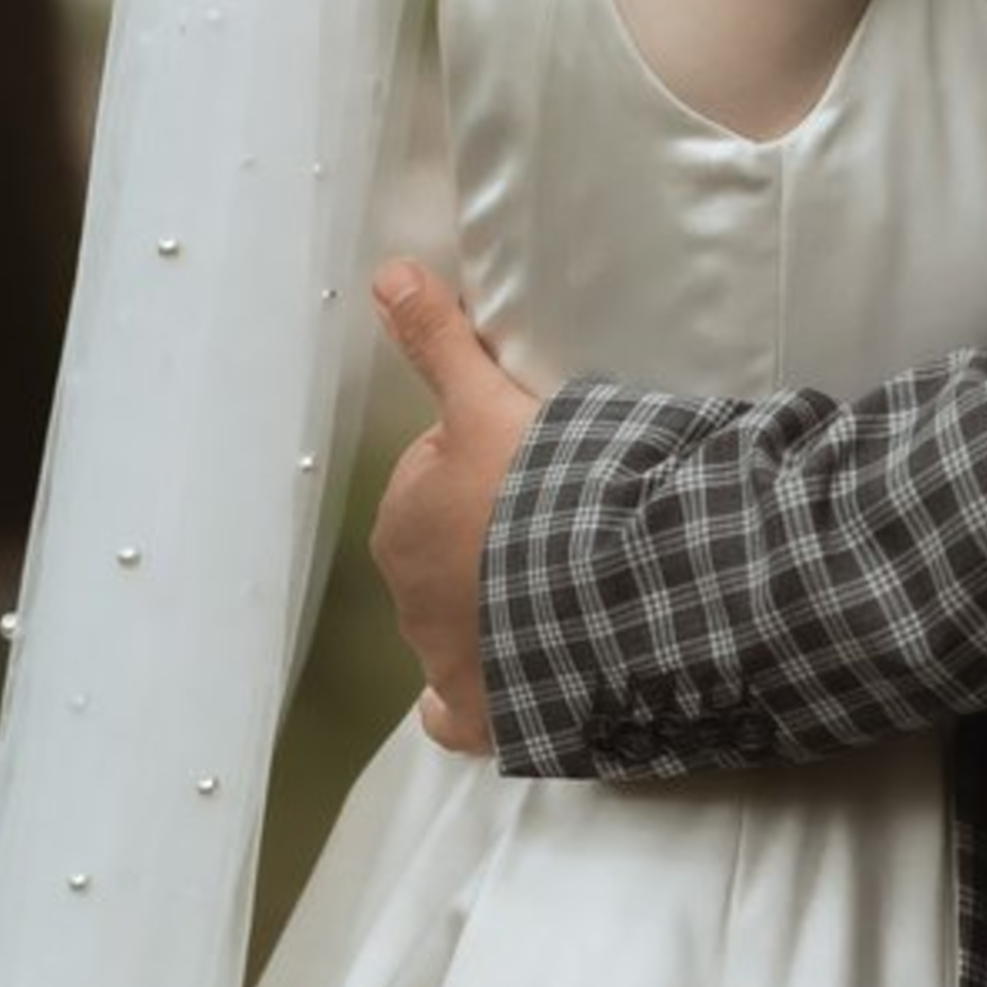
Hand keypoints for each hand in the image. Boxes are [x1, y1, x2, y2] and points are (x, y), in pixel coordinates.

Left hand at [369, 261, 538, 755]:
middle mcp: (409, 597)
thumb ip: (438, 340)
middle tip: (566, 520)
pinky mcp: (485, 716)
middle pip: (452, 554)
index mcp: (404, 519)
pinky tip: (511, 689)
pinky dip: (480, 704)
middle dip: (495, 540)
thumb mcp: (488, 400)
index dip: (498, 467)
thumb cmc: (542, 489)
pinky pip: (465, 716)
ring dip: (503, 612)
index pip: (443, 481)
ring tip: (572, 591)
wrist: (600, 592)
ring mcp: (445, 661)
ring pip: (464, 628)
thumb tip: (386, 270)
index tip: (546, 463)